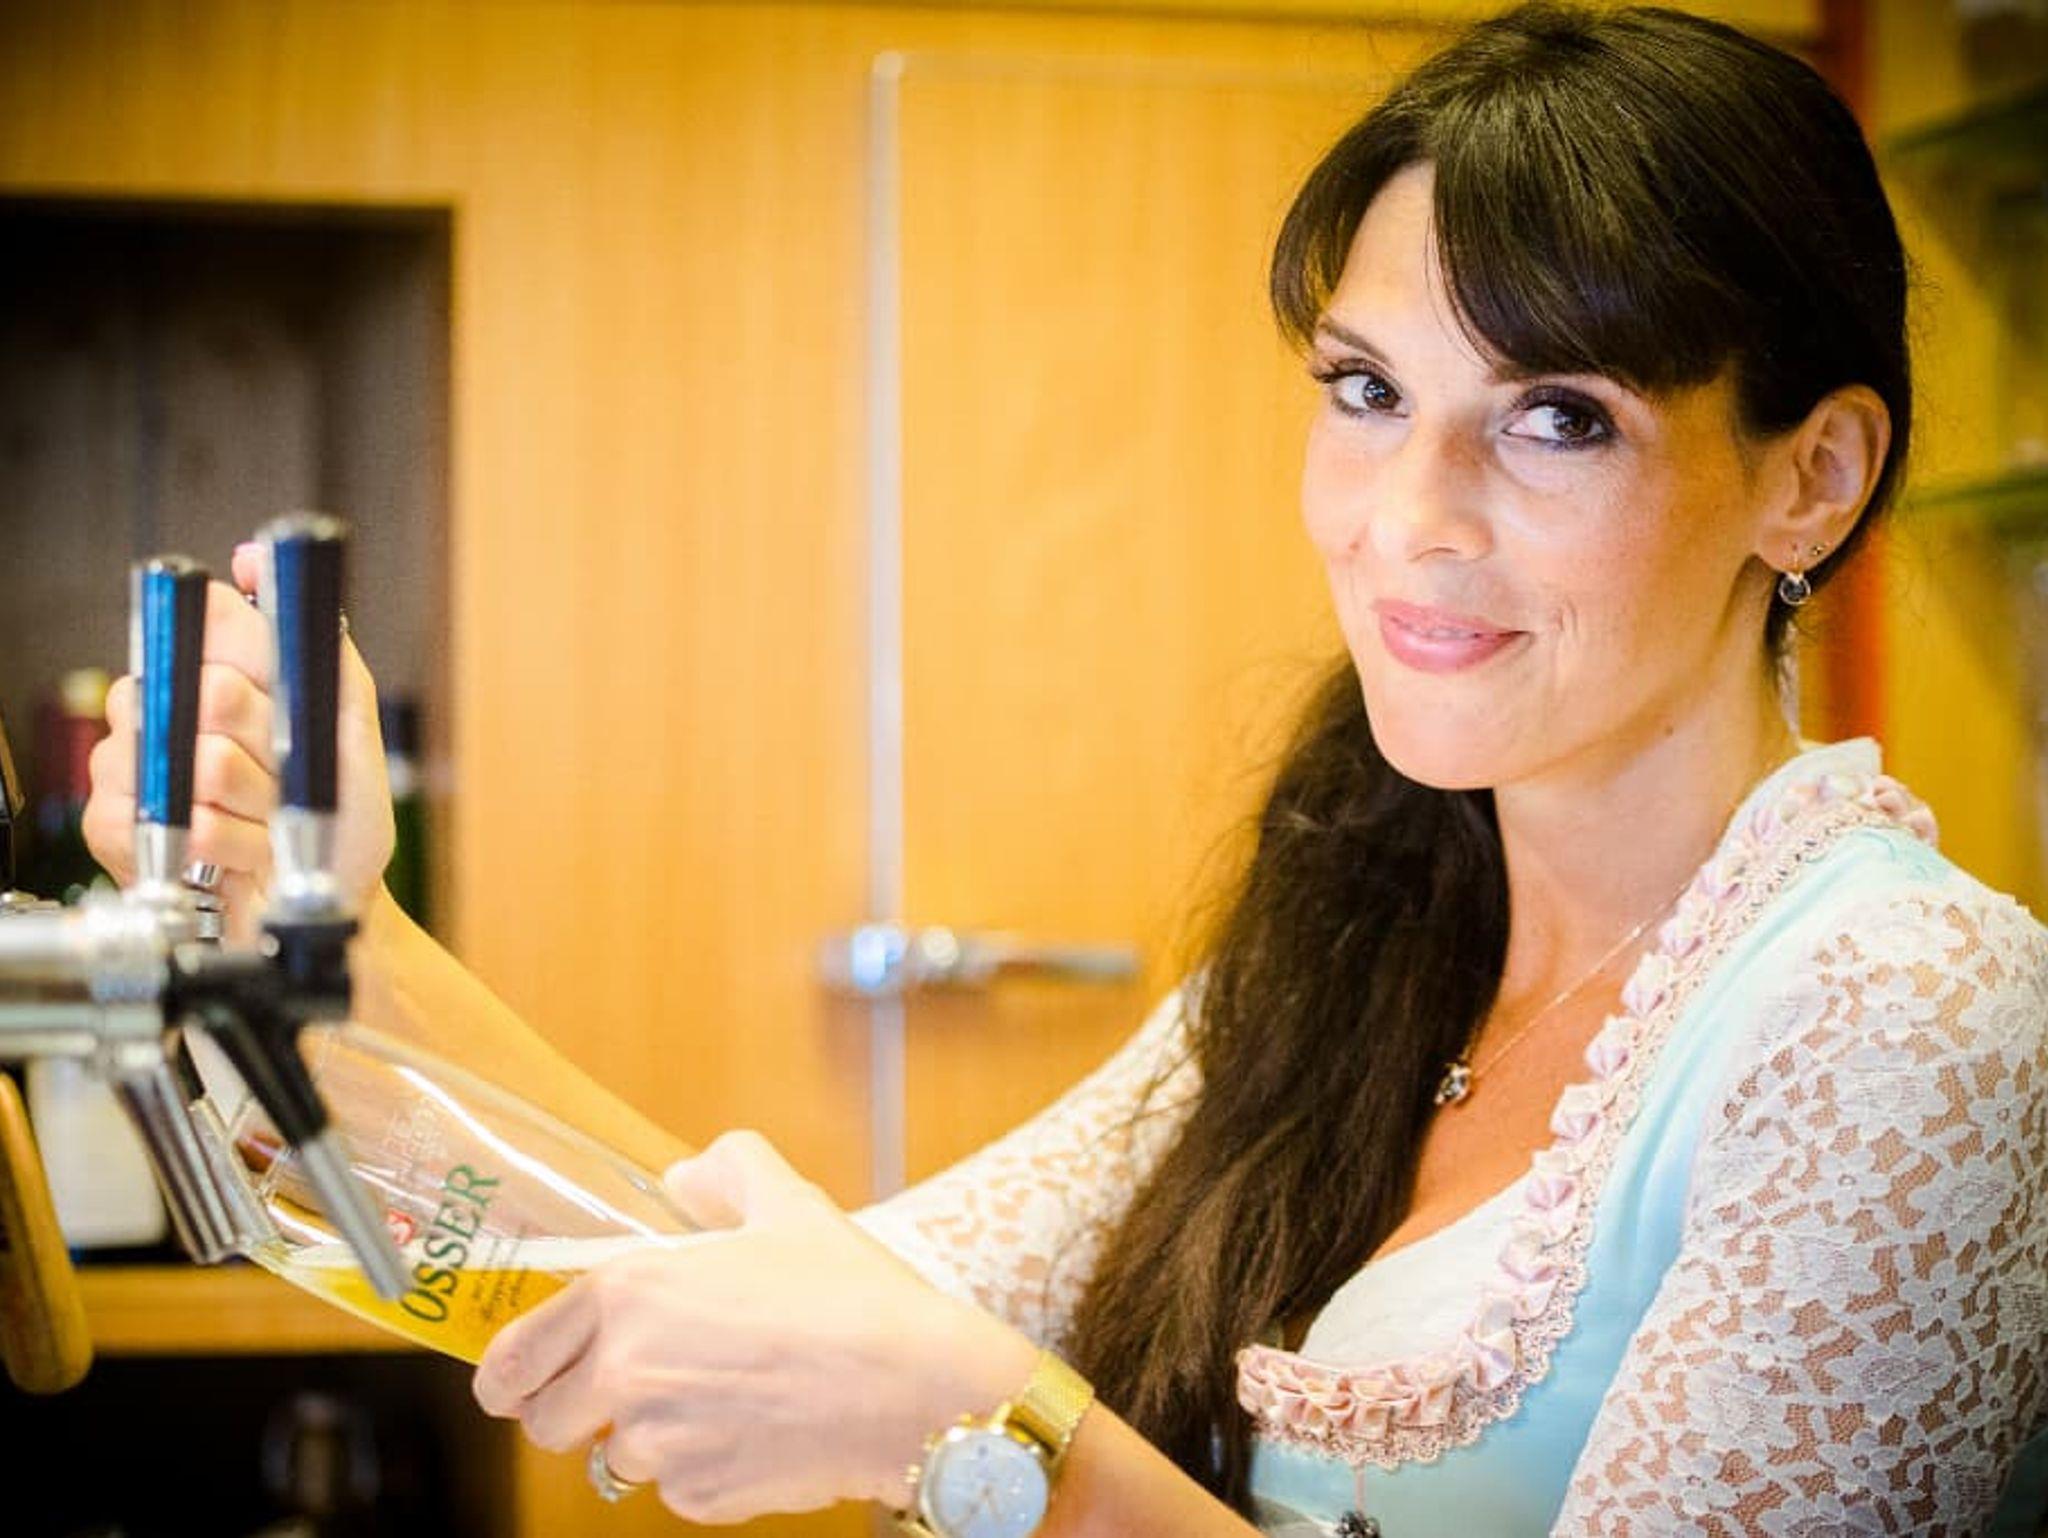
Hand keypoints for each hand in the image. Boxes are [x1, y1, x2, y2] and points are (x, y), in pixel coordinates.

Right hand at [81, 543, 395, 938]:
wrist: (325, 898)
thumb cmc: (339, 814)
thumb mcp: (350, 722)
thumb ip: (317, 644)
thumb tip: (250, 560)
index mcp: (219, 674)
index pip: (210, 619)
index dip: (255, 658)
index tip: (279, 693)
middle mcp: (169, 710)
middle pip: (211, 690)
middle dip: (272, 746)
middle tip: (286, 775)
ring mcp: (139, 767)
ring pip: (203, 763)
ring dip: (259, 804)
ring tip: (269, 821)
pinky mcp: (116, 826)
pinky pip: (178, 821)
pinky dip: (233, 844)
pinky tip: (243, 852)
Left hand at [471, 1130, 1037, 1524]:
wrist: (917, 1386)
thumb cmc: (853, 1293)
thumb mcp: (789, 1204)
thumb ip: (725, 1172)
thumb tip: (684, 1179)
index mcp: (627, 1295)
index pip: (512, 1360)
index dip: (508, 1374)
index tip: (518, 1380)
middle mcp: (626, 1374)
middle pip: (545, 1423)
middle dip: (575, 1408)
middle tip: (626, 1385)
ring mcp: (661, 1445)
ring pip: (616, 1458)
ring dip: (650, 1435)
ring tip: (720, 1397)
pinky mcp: (701, 1497)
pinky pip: (677, 1490)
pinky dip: (704, 1468)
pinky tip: (756, 1428)